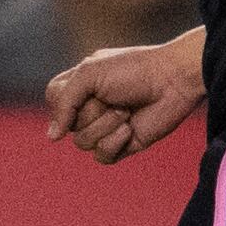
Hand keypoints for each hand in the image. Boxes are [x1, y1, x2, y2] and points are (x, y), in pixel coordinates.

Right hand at [46, 33, 201, 164]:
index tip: (85, 89)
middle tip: (116, 97)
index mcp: (79, 86)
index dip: (65, 101)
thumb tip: (52, 138)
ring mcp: (105, 128)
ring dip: (106, 125)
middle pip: (68, 125)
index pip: (53, 100)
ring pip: (83, 142)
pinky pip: (102, 156)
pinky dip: (115, 142)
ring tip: (127, 110)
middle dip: (93, 111)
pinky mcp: (122, 145)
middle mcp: (89, 108)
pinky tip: (131, 129)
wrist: (174, 80)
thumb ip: (63, 102)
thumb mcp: (89, 74)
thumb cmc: (134, 70)